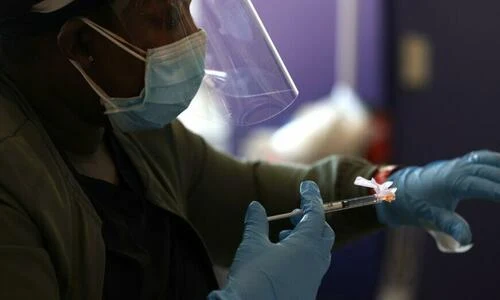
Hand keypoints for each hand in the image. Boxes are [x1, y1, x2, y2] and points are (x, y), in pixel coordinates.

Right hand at [208, 181, 334, 299]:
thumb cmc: (253, 279)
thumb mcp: (251, 245)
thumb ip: (257, 223)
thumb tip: (256, 206)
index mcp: (307, 245)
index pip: (316, 213)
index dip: (311, 197)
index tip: (307, 185)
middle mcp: (316, 262)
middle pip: (324, 233)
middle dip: (311, 219)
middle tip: (293, 214)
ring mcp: (313, 280)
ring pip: (319, 252)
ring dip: (305, 239)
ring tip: (282, 236)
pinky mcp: (307, 292)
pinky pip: (311, 268)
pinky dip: (301, 256)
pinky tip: (281, 259)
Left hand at [378, 150, 499, 244]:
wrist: (400, 190)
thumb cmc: (417, 205)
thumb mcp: (432, 218)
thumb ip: (451, 228)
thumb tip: (467, 242)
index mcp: (454, 181)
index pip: (488, 186)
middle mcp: (459, 168)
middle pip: (493, 170)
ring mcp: (460, 163)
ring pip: (490, 160)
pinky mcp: (461, 163)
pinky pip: (484, 158)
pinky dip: (497, 162)